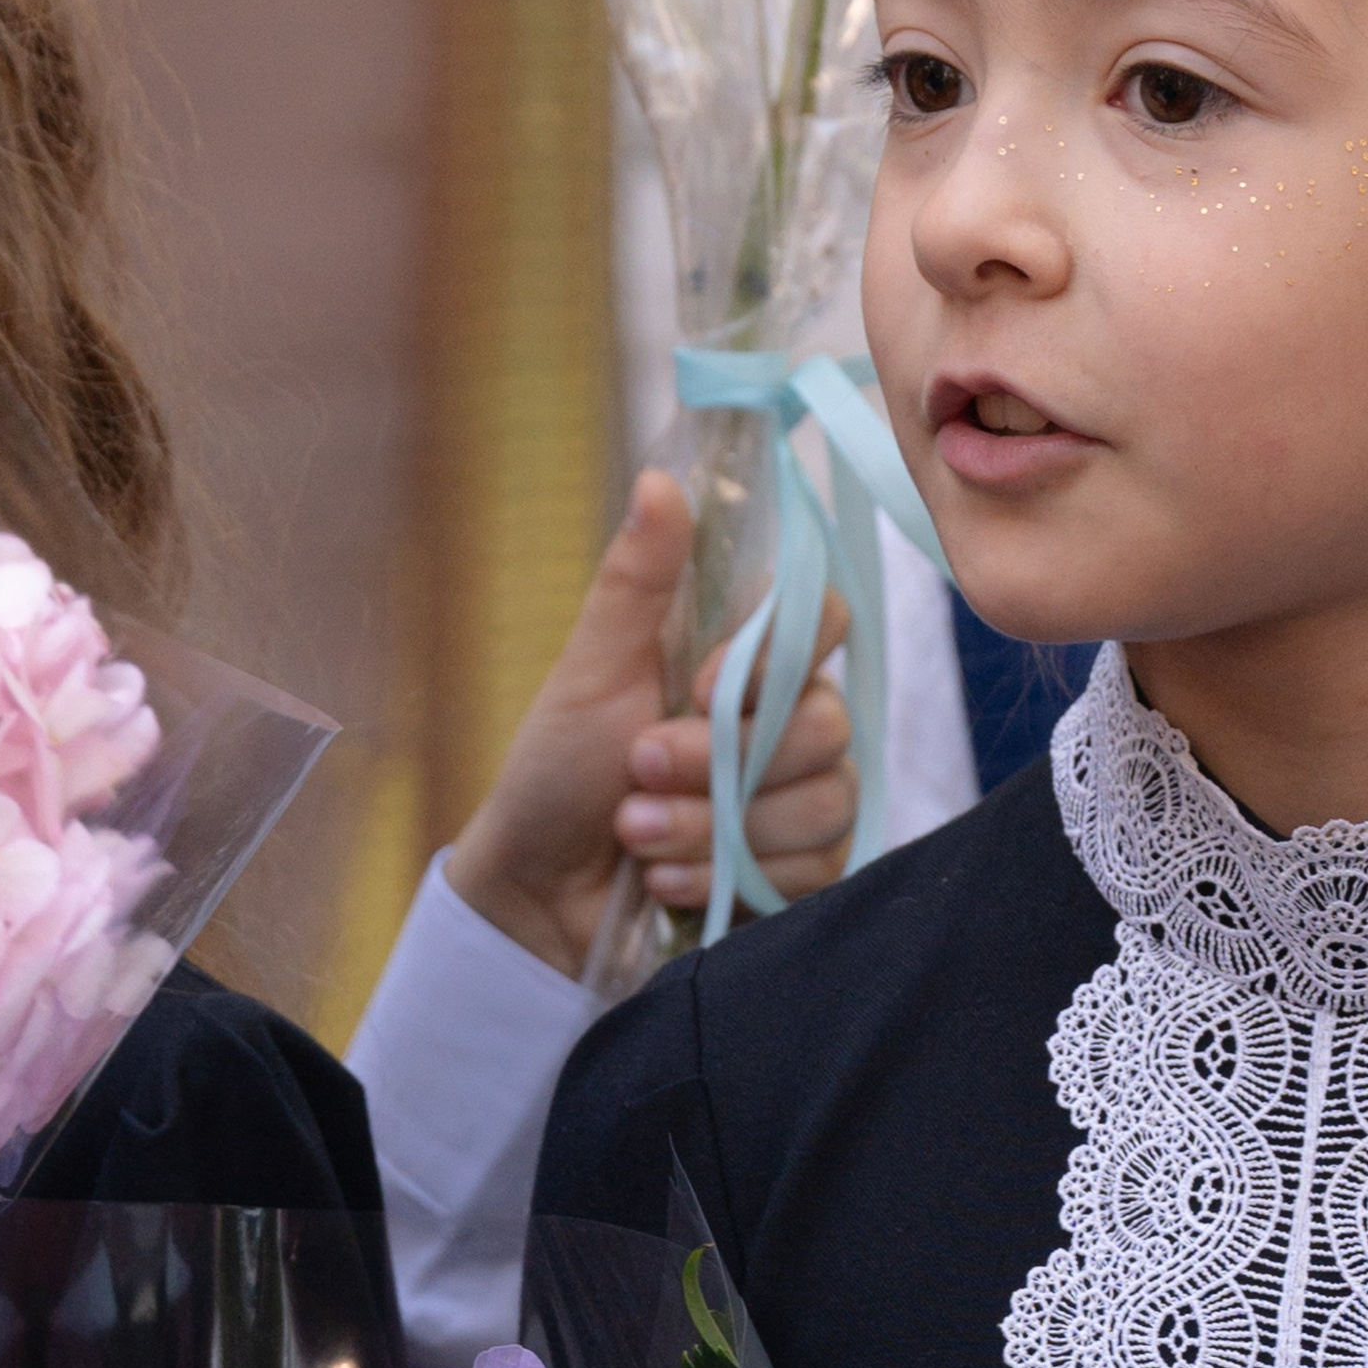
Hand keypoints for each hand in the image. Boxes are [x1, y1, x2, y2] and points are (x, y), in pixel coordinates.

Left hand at [444, 471, 859, 972]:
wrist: (539, 888)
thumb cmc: (559, 769)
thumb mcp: (589, 670)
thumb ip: (636, 582)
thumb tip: (661, 479)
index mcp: (744, 657)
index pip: (825, 619)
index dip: (774, 657)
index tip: (692, 688)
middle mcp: (788, 720)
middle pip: (828, 723)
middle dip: (720, 761)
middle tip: (637, 771)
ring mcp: (804, 797)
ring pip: (823, 802)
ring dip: (712, 825)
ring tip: (635, 833)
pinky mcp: (805, 870)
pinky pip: (814, 868)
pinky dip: (727, 874)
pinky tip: (667, 877)